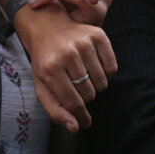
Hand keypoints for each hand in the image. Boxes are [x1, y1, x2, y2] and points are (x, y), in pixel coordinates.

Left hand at [15, 3, 116, 132]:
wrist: (46, 25)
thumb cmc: (45, 60)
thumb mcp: (41, 85)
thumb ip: (55, 110)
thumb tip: (75, 127)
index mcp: (50, 68)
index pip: (73, 103)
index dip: (81, 116)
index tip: (84, 120)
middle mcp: (67, 54)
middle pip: (90, 94)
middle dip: (84, 95)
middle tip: (75, 84)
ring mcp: (83, 43)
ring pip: (103, 83)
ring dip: (95, 84)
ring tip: (82, 74)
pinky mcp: (98, 35)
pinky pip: (112, 68)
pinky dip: (106, 71)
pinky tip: (92, 64)